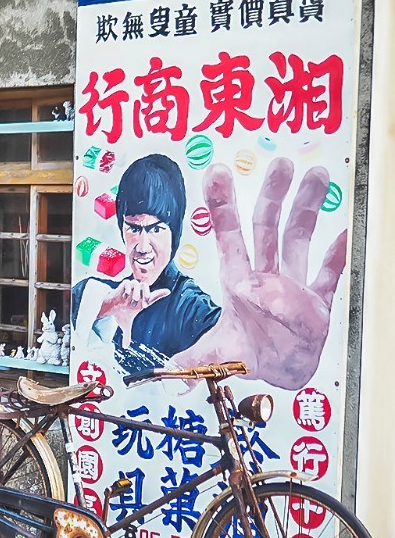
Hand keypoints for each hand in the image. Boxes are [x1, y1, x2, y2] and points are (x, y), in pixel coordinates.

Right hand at [98, 279, 170, 348]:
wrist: (109, 309)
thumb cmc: (119, 314)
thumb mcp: (124, 326)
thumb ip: (127, 335)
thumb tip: (125, 347)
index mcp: (141, 301)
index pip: (153, 295)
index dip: (160, 294)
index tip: (168, 292)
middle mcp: (137, 293)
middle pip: (146, 287)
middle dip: (146, 294)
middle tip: (143, 304)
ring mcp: (130, 288)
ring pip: (138, 284)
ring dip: (137, 292)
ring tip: (133, 300)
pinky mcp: (123, 285)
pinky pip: (128, 283)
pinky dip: (128, 289)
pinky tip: (124, 296)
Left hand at [173, 158, 346, 389]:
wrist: (277, 374)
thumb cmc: (248, 356)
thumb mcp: (215, 357)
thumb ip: (196, 357)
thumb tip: (190, 346)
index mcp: (237, 282)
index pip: (228, 236)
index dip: (222, 205)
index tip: (217, 172)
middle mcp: (265, 275)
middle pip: (269, 226)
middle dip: (274, 194)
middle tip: (281, 162)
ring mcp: (294, 285)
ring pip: (300, 239)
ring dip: (308, 208)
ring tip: (318, 176)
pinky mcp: (319, 303)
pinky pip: (330, 276)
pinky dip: (337, 257)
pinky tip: (346, 233)